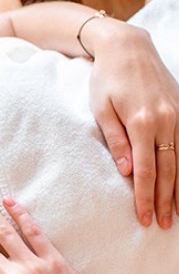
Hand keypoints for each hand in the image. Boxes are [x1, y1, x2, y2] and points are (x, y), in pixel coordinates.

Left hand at [90, 23, 178, 228]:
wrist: (128, 48)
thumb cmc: (107, 79)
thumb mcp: (101, 109)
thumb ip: (115, 140)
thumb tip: (126, 171)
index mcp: (142, 123)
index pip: (146, 170)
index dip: (145, 196)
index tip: (145, 217)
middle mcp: (166, 121)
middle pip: (168, 170)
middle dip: (165, 200)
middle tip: (164, 225)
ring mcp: (178, 115)